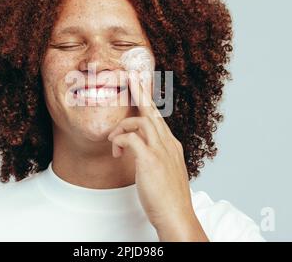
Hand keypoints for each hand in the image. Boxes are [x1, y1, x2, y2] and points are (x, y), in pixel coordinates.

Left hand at [107, 70, 208, 241]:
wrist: (177, 216)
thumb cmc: (169, 198)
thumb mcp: (166, 172)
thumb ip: (157, 158)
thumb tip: (144, 152)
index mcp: (172, 145)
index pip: (158, 118)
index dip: (148, 103)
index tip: (141, 89)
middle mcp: (168, 143)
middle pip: (152, 111)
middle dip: (140, 92)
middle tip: (130, 76)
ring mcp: (162, 150)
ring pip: (141, 121)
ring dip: (122, 127)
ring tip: (113, 142)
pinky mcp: (151, 160)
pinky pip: (131, 138)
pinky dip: (120, 140)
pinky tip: (116, 151)